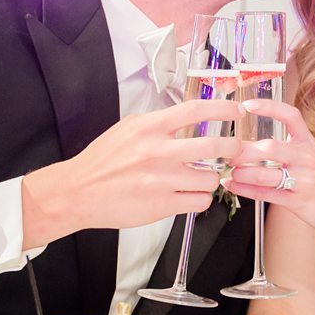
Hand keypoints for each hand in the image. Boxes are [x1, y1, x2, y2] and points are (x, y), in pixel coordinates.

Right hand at [22, 103, 238, 249]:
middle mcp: (158, 152)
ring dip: (211, 178)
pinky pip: (199, 202)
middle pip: (214, 146)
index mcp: (149, 128)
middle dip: (233, 148)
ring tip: (199, 178)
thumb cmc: (102, 161)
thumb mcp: (127, 128)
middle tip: (235, 150)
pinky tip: (188, 195)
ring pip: (210, 179)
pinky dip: (200, 198)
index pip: (195, 111)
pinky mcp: (162, 205)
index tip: (237, 110)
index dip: (222, 109)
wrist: (78, 192)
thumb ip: (157, 123)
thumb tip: (187, 119)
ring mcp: (162, 180)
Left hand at [225, 99, 314, 239]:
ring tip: (229, 171)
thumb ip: (290, 149)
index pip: (290, 117)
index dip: (269, 107)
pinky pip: (267, 194)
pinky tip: (233, 185)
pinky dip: (245, 190)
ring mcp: (302, 180)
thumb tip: (257, 145)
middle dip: (244, 150)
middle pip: (271, 148)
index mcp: (308, 143)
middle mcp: (305, 158)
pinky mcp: (298, 201)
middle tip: (227, 150)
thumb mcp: (314, 157)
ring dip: (242, 173)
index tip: (248, 104)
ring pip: (266, 174)